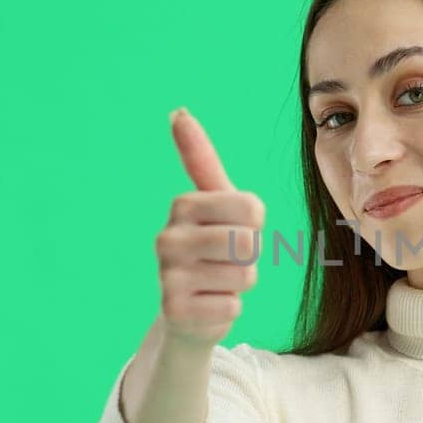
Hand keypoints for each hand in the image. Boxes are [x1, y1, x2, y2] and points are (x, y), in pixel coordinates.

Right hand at [157, 107, 264, 346]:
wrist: (188, 309)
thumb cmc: (212, 248)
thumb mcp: (213, 202)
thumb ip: (200, 158)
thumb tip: (178, 110)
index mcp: (182, 205)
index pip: (252, 207)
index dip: (254, 223)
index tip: (233, 228)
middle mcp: (167, 238)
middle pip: (248, 242)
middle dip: (249, 256)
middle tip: (226, 261)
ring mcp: (168, 277)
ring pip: (244, 276)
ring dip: (240, 283)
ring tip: (217, 282)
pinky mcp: (176, 312)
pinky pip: (233, 307)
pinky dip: (229, 309)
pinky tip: (208, 306)